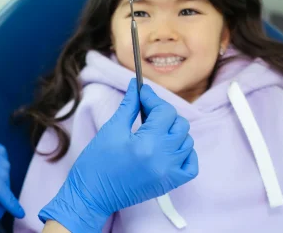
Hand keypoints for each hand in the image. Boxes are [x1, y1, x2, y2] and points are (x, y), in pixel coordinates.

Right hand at [39, 79, 197, 231]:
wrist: (91, 195)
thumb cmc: (96, 162)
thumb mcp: (112, 129)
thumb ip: (129, 105)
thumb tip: (136, 86)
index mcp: (148, 144)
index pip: (164, 111)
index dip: (152, 98)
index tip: (141, 92)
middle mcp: (164, 159)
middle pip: (179, 124)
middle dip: (164, 112)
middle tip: (146, 110)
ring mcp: (169, 173)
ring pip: (187, 141)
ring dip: (173, 131)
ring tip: (154, 129)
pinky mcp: (169, 184)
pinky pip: (191, 165)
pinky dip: (185, 153)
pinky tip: (169, 147)